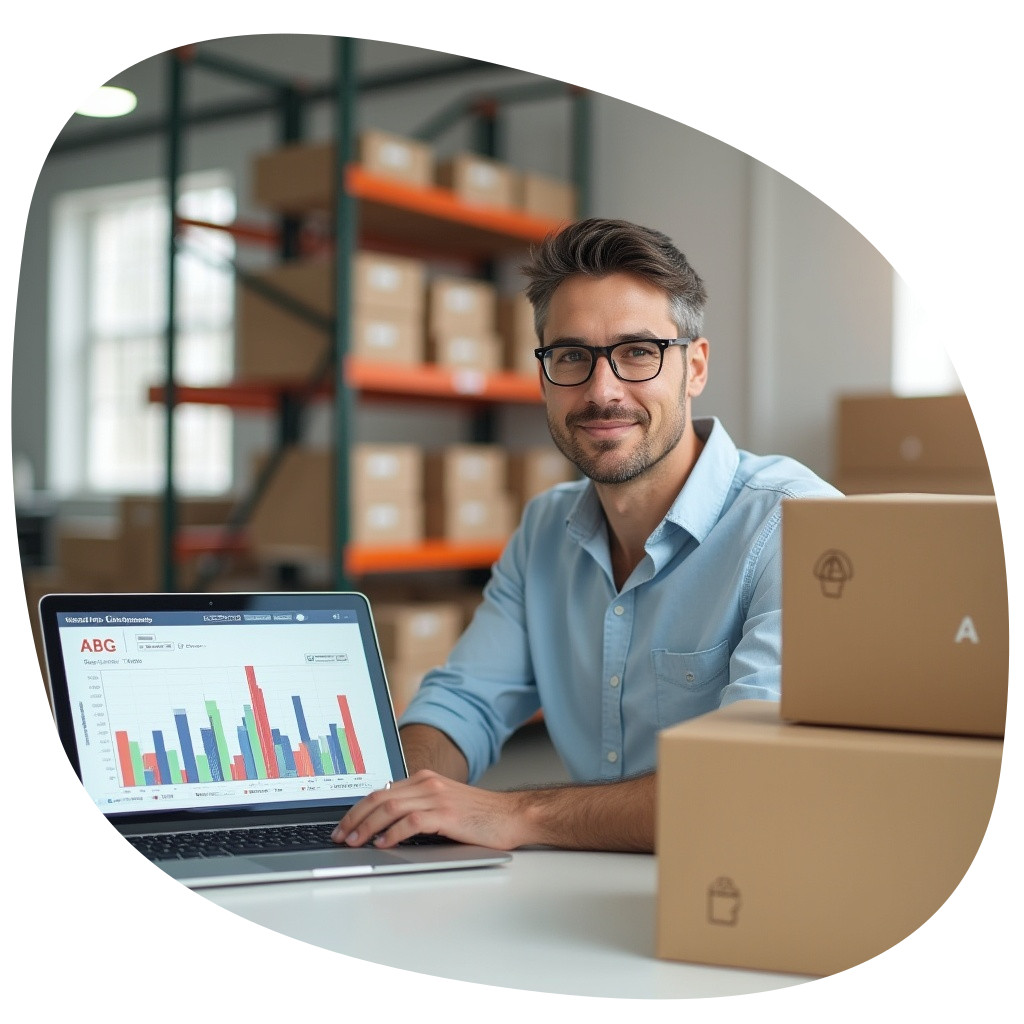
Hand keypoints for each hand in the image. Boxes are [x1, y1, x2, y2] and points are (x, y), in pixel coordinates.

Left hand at [331, 770, 524, 850]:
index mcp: (424, 780)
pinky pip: (411, 822)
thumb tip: (386, 826)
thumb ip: (418, 808)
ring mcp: (437, 797)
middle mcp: (428, 784)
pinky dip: (393, 833)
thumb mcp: (444, 805)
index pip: (381, 791)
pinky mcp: (447, 813)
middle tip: (340, 835)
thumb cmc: (480, 816)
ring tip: (355, 842)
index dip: (358, 809)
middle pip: (380, 797)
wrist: (512, 816)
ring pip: (390, 808)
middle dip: (355, 818)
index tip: (344, 826)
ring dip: (367, 827)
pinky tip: (383, 844)